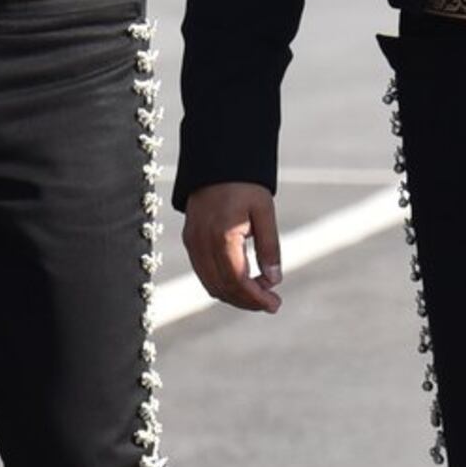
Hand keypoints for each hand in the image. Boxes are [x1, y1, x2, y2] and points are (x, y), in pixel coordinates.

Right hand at [182, 184, 285, 311]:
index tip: (275, 305)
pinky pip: (204, 272)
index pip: (237, 281)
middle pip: (222, 288)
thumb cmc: (244, 184)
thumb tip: (275, 280)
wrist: (216, 162)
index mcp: (222, 235)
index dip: (256, 298)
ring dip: (235, 295)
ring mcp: (193, 242)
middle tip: (271, 303)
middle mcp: (202, 242)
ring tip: (259, 294)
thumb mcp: (265, 212)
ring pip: (211, 284)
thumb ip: (269, 247)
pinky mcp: (190, 240)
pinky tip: (242, 282)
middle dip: (247, 301)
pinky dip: (222, 284)